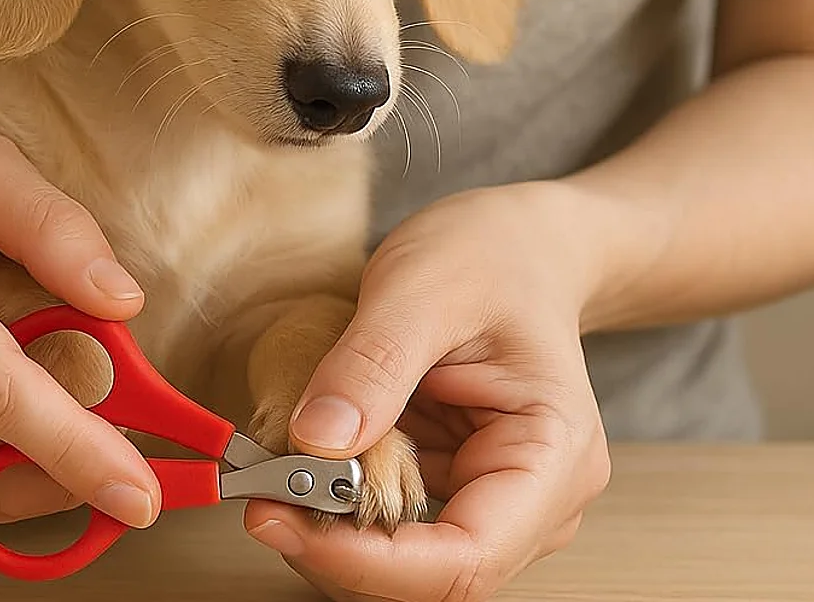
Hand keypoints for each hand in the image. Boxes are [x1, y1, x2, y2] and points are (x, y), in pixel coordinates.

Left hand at [244, 183, 610, 600]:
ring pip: (402, 558)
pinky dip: (337, 503)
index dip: (370, 562)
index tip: (281, 520)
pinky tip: (301, 463)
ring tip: (275, 472)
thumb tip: (316, 442)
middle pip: (431, 573)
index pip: (467, 557)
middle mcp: (534, 498)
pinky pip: (389, 519)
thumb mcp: (422, 289)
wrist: (519, 245)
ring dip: (331, 530)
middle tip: (260, 493)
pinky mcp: (452, 483)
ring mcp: (492, 496)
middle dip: (337, 547)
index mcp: (553, 457)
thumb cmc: (492, 256)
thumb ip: (372, 365)